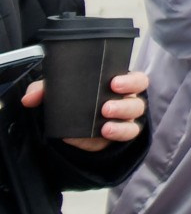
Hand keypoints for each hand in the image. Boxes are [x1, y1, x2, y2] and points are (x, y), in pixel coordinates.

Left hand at [21, 70, 148, 151]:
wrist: (73, 127)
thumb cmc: (75, 101)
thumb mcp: (59, 92)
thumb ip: (43, 90)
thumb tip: (29, 99)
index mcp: (119, 84)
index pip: (137, 80)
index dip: (131, 81)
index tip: (114, 82)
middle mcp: (127, 100)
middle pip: (137, 100)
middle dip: (124, 103)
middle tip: (106, 106)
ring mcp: (125, 119)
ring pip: (134, 119)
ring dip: (121, 121)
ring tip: (105, 126)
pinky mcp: (119, 134)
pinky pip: (127, 134)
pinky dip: (118, 133)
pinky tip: (105, 132)